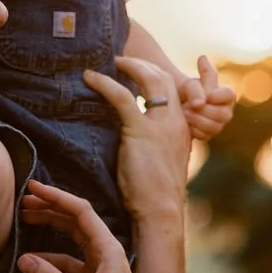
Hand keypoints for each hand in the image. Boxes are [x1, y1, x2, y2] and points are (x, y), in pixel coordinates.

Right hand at [18, 180, 153, 272]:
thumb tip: (23, 260)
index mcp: (108, 248)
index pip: (80, 211)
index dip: (56, 196)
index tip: (32, 187)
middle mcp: (105, 251)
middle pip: (74, 219)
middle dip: (49, 208)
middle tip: (22, 201)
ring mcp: (99, 265)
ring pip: (71, 238)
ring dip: (49, 228)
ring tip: (25, 220)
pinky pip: (68, 261)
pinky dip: (50, 257)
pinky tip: (32, 260)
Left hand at [84, 56, 189, 223]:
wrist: (160, 211)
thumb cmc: (155, 196)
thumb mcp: (161, 164)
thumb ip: (156, 146)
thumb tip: (140, 142)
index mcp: (182, 128)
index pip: (175, 89)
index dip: (156, 74)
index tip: (138, 70)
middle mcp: (175, 122)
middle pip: (163, 78)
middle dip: (142, 64)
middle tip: (121, 61)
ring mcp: (160, 125)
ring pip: (149, 79)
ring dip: (128, 66)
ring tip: (108, 64)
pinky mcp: (140, 131)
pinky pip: (123, 97)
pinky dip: (105, 83)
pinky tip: (89, 78)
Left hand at [178, 55, 235, 141]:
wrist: (177, 104)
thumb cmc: (187, 90)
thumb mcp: (189, 85)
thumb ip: (195, 89)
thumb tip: (200, 104)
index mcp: (226, 95)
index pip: (230, 95)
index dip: (218, 96)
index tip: (206, 96)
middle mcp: (225, 111)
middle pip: (223, 114)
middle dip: (204, 110)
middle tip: (187, 105)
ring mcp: (218, 124)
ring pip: (214, 127)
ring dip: (196, 119)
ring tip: (184, 112)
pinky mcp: (208, 135)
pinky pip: (204, 135)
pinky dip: (192, 129)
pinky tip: (185, 122)